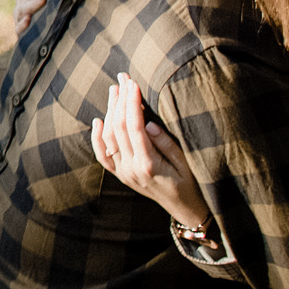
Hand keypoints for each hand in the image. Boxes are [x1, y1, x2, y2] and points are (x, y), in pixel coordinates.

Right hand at [14, 0, 57, 35]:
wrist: (33, 42)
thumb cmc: (43, 20)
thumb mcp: (45, 3)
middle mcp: (21, 4)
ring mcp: (18, 18)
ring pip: (24, 9)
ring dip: (34, 3)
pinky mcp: (18, 32)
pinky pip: (19, 28)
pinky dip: (22, 24)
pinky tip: (28, 20)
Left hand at [90, 73, 208, 230]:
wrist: (185, 210)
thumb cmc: (192, 184)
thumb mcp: (187, 163)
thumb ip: (166, 144)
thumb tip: (147, 123)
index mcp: (149, 164)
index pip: (134, 126)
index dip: (131, 102)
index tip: (133, 83)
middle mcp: (131, 169)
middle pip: (119, 128)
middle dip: (120, 100)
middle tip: (123, 79)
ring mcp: (123, 173)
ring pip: (109, 138)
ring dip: (110, 112)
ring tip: (115, 91)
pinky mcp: (120, 175)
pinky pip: (102, 155)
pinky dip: (97, 137)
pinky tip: (98, 119)